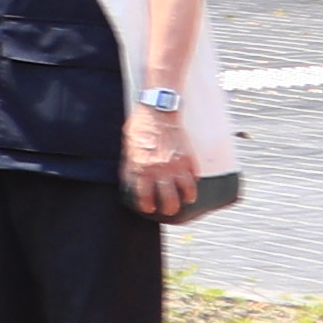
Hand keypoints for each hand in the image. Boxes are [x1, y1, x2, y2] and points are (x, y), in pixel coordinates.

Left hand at [127, 103, 200, 218]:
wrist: (158, 112)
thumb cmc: (140, 127)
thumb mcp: (128, 148)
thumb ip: (130, 165)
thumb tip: (130, 180)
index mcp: (141, 168)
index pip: (144, 194)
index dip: (146, 204)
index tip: (148, 208)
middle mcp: (159, 169)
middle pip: (168, 198)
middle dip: (169, 208)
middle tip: (169, 210)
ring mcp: (176, 164)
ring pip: (186, 190)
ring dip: (186, 198)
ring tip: (185, 200)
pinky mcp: (188, 157)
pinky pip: (194, 175)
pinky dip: (194, 182)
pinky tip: (192, 185)